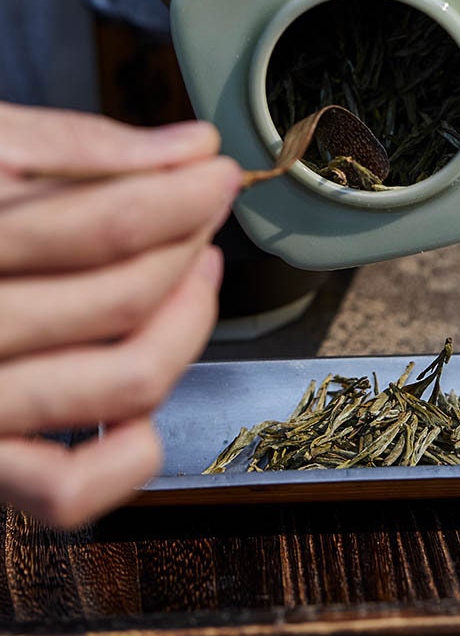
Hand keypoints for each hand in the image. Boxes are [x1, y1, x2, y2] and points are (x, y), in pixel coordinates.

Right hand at [0, 103, 241, 527]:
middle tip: (203, 209)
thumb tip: (192, 147)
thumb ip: (78, 146)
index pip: (106, 224)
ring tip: (195, 275)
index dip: (184, 195)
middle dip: (190, 244)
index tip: (215, 173)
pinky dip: (132, 454)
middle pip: (123, 296)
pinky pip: (67, 489)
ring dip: (187, 323)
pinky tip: (145, 400)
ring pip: (122, 380)